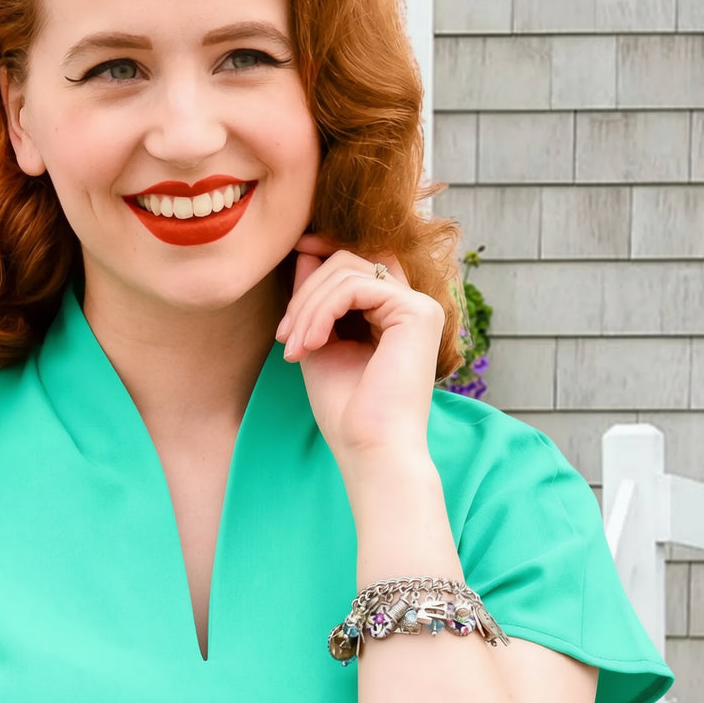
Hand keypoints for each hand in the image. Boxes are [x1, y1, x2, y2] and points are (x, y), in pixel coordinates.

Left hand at [276, 234, 444, 473]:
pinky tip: (312, 343)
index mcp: (393, 314)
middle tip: (284, 335)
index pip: (356, 265)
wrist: (369, 450)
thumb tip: (305, 252)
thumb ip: (316, 299)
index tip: (294, 253)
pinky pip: (356, 287)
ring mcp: (419, 306)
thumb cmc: (345, 410)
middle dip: (305, 292)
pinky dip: (323, 311)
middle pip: (347, 262)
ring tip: (293, 347)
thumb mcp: (318, 341)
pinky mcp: (418, 312)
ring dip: (308, 306)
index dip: (324, 252)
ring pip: (348, 270)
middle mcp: (412, 306)